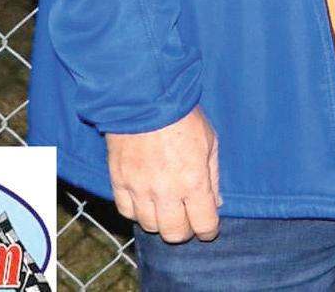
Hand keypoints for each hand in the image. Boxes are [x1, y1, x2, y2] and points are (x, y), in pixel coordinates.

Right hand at [107, 105, 220, 242]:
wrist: (146, 101)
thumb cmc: (184, 118)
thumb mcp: (210, 142)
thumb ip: (213, 176)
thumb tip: (215, 203)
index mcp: (193, 181)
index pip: (203, 223)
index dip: (208, 230)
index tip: (209, 228)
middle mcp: (165, 191)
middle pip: (174, 233)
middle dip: (185, 231)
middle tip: (189, 220)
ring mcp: (139, 189)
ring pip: (149, 226)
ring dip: (161, 222)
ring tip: (168, 208)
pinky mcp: (119, 183)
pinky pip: (126, 212)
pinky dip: (138, 211)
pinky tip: (146, 201)